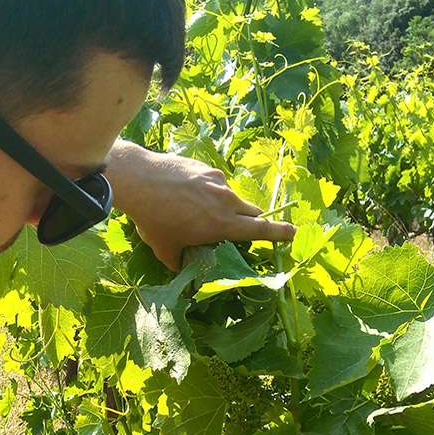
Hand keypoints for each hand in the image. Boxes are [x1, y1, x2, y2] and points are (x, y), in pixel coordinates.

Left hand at [107, 141, 296, 269]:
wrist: (137, 179)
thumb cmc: (152, 219)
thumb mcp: (165, 249)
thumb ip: (179, 261)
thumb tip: (182, 267)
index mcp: (223, 224)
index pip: (262, 230)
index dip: (281, 233)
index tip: (296, 232)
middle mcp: (227, 200)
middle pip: (252, 212)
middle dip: (251, 222)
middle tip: (238, 229)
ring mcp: (217, 180)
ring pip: (232, 196)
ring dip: (225, 206)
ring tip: (197, 211)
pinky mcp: (206, 167)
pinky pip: (215, 182)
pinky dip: (209, 191)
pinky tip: (186, 194)